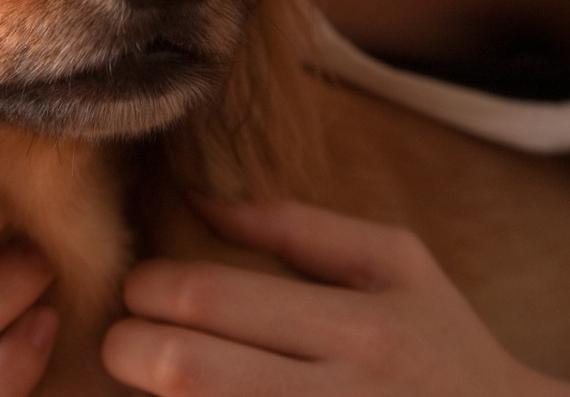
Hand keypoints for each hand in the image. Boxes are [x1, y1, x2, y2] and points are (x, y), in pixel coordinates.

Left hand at [102, 198, 569, 396]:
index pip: (208, 296)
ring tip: (153, 379)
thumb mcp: (396, 266)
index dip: (148, 288)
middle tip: (127, 342)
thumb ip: (296, 225)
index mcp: (360, 328)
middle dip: (128, 349)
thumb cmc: (442, 347)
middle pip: (184, 369)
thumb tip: (198, 191)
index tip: (142, 289)